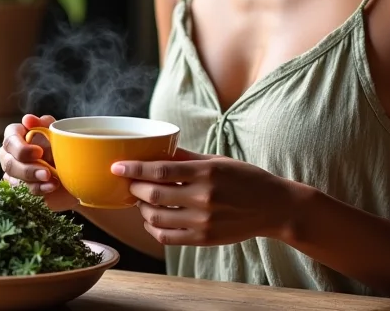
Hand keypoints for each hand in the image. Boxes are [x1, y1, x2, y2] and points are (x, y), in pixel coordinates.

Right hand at [0, 114, 78, 212]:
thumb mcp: (55, 132)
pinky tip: (51, 186)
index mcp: (16, 136)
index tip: (39, 152)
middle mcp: (10, 154)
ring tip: (52, 180)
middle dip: (28, 169)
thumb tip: (27, 119)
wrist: (73, 167)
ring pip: (15, 179)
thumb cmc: (59, 144)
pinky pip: (24, 190)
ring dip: (34, 180)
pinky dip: (39, 189)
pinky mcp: (20, 187)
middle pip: (9, 163)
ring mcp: (13, 172)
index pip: (10, 139)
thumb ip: (43, 124)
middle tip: (47, 172)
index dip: (21, 147)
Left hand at [111, 149, 294, 245]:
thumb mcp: (219, 161)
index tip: (117, 166)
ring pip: (157, 218)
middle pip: (154, 195)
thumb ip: (189, 157)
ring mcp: (203, 221)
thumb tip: (161, 151)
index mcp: (206, 173)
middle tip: (128, 182)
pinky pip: (168, 237)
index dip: (135, 168)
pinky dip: (153, 228)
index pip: (161, 170)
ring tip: (141, 199)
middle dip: (135, 188)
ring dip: (142, 209)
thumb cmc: (246, 178)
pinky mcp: (204, 239)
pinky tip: (151, 219)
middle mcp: (203, 198)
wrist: (272, 207)